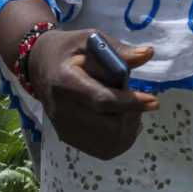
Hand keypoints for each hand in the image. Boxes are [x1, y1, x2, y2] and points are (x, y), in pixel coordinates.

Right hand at [22, 25, 160, 159]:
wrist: (40, 66)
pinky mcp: (67, 137)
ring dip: (128, 130)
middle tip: (142, 102)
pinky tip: (126, 124)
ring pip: (107, 144)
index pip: (101, 100)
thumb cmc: (69, 50)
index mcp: (65, 81)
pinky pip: (101, 150)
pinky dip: (120, 141)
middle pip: (107, 126)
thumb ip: (118, 50)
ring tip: (133, 112)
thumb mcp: (90, 41)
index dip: (130, 103)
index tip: (153, 101)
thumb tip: (148, 54)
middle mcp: (61, 109)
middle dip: (133, 116)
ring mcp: (63, 127)